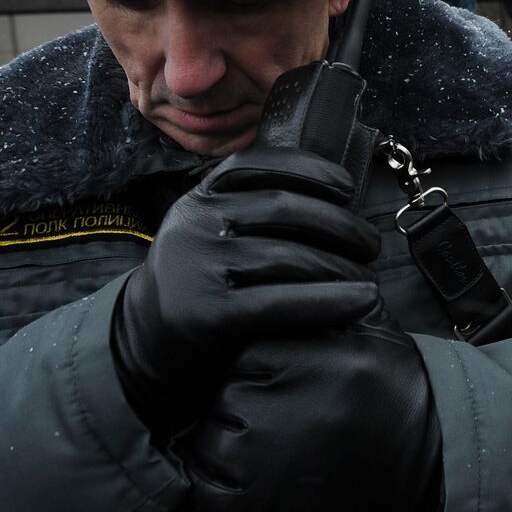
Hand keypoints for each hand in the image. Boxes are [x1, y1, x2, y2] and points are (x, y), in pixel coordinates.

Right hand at [111, 147, 381, 437]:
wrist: (140, 346)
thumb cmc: (199, 286)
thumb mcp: (211, 234)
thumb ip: (251, 210)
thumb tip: (333, 196)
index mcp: (199, 198)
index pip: (257, 165)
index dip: (309, 170)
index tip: (347, 187)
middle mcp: (195, 224)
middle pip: (282, 209)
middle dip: (339, 224)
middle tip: (371, 244)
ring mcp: (197, 267)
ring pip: (287, 256)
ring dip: (340, 266)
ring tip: (369, 279)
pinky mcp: (205, 314)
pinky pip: (280, 302)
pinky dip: (328, 301)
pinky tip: (361, 301)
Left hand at [181, 297, 442, 511]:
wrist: (430, 452)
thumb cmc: (393, 382)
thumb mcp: (366, 323)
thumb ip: (318, 299)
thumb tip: (266, 270)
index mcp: (307, 356)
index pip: (241, 350)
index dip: (255, 364)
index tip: (277, 375)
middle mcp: (286, 404)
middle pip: (223, 393)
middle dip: (240, 400)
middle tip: (278, 412)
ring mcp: (270, 457)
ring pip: (210, 439)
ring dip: (227, 442)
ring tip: (268, 443)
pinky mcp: (265, 502)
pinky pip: (209, 490)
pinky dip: (216, 485)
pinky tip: (246, 475)